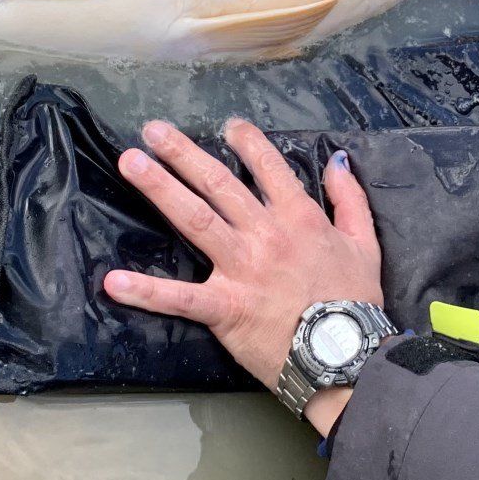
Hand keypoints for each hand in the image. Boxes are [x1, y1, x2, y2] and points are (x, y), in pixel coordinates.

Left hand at [102, 118, 383, 434]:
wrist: (345, 354)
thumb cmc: (356, 302)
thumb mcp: (364, 242)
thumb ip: (349, 197)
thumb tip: (336, 159)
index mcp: (299, 217)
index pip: (269, 167)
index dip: (247, 142)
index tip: (227, 125)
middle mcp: (265, 234)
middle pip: (219, 184)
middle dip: (184, 153)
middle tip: (153, 130)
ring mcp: (241, 267)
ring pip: (195, 219)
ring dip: (160, 188)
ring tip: (130, 163)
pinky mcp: (224, 306)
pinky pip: (180, 297)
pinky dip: (146, 290)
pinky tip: (114, 281)